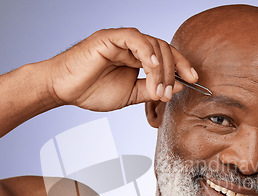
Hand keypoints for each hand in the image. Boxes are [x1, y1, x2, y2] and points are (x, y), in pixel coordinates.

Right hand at [44, 28, 197, 110]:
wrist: (64, 89)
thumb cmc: (91, 91)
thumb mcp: (130, 96)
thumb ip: (152, 89)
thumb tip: (179, 86)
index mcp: (137, 59)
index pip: (167, 57)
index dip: (182, 66)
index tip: (193, 80)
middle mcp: (132, 47)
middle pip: (164, 49)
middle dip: (174, 71)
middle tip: (169, 93)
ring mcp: (122, 41)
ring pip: (153, 44)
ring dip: (161, 69)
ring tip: (158, 89)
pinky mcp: (110, 37)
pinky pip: (135, 38)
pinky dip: (147, 52)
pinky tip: (152, 67)